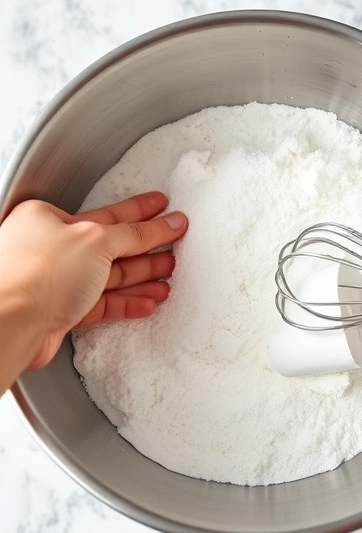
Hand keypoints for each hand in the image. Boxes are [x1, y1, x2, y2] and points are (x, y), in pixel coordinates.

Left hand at [0, 192, 187, 368]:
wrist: (8, 325)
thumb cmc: (34, 275)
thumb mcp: (95, 239)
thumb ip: (135, 233)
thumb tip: (164, 223)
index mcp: (49, 219)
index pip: (108, 214)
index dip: (140, 211)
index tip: (163, 208)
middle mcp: (50, 248)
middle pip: (111, 246)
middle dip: (147, 248)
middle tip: (175, 243)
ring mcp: (55, 281)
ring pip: (109, 277)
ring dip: (143, 277)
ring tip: (168, 276)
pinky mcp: (61, 311)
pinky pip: (103, 303)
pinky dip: (128, 302)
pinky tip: (147, 302)